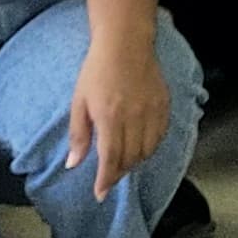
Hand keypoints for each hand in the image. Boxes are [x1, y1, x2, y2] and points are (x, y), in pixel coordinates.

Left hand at [64, 36, 173, 200]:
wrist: (125, 43)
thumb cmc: (96, 71)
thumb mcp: (79, 102)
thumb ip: (79, 135)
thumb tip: (73, 164)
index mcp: (110, 117)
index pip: (111, 159)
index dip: (105, 180)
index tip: (99, 194)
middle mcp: (134, 117)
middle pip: (130, 158)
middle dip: (118, 173)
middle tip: (108, 177)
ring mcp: (152, 111)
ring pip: (147, 150)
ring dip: (135, 162)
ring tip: (123, 162)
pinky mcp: (164, 105)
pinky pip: (160, 136)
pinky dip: (150, 147)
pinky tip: (140, 146)